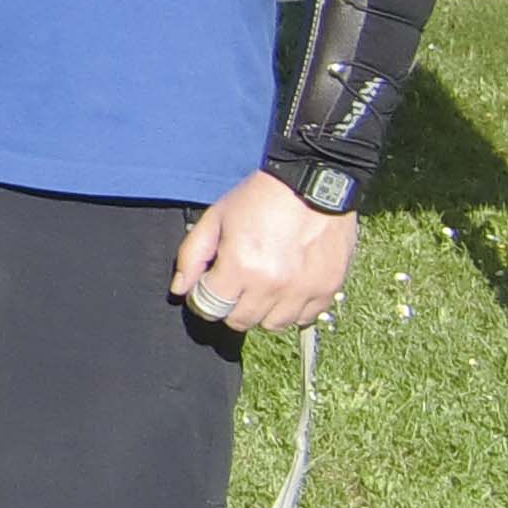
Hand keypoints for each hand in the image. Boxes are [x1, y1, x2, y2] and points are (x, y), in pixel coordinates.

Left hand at [171, 171, 356, 332]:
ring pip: (272, 325)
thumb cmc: (261, 198)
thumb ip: (192, 256)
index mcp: (240, 267)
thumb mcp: (216, 218)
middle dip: (230, 305)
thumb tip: (180, 290)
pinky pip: (304, 318)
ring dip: (262, 311)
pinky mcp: (327, 290)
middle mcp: (271, 286)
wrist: (314, 183)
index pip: (210, 308)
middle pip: (240, 321)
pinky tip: (288, 287)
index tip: (209, 285)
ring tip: (263, 285)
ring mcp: (302, 291)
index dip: (203, 297)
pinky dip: (293, 309)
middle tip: (236, 283)